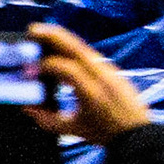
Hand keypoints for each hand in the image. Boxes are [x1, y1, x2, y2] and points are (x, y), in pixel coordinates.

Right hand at [26, 23, 152, 145]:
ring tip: (44, 34)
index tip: (28, 71)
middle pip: (77, 48)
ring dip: (64, 39)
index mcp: (91, 91)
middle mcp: (102, 75)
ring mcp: (110, 70)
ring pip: (84, 48)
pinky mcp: (114, 70)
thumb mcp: (73, 129)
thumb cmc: (105, 133)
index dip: (44, 66)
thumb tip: (27, 108)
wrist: (136, 133)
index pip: (65, 67)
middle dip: (54, 36)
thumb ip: (47, 119)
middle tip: (33, 30)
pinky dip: (74, 48)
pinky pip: (91, 54)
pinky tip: (62, 48)